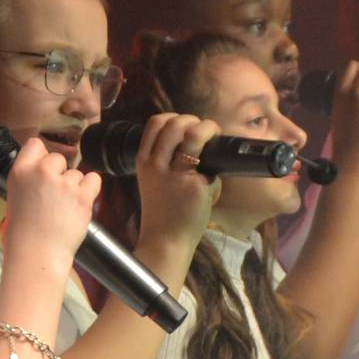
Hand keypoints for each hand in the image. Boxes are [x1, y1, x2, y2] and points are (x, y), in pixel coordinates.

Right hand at [0, 138, 104, 276]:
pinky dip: (89, 190)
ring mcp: (64, 183)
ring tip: (64, 209)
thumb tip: (40, 177)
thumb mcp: (13, 199)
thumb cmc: (22, 235)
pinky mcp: (82, 196)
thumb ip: (28, 182)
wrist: (37, 254)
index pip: (35, 144)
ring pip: (76, 173)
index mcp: (20, 172)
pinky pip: (93, 179)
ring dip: (73, 187)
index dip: (41, 156)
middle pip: (58, 158)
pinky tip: (79, 203)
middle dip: (59, 173)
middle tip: (54, 197)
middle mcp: (42, 172)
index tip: (43, 170)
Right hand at [131, 112, 224, 247]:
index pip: (155, 123)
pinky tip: (212, 183)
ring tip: (214, 136)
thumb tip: (190, 140)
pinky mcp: (196, 185)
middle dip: (195, 121)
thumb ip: (163, 160)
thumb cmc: (162, 211)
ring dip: (209, 129)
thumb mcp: (152, 180)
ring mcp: (177, 174)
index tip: (185, 125)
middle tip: (204, 131)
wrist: (165, 240)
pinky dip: (215, 173)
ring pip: (194, 134)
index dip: (173, 118)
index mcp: (144, 161)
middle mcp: (157, 164)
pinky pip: (212, 167)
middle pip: (176, 124)